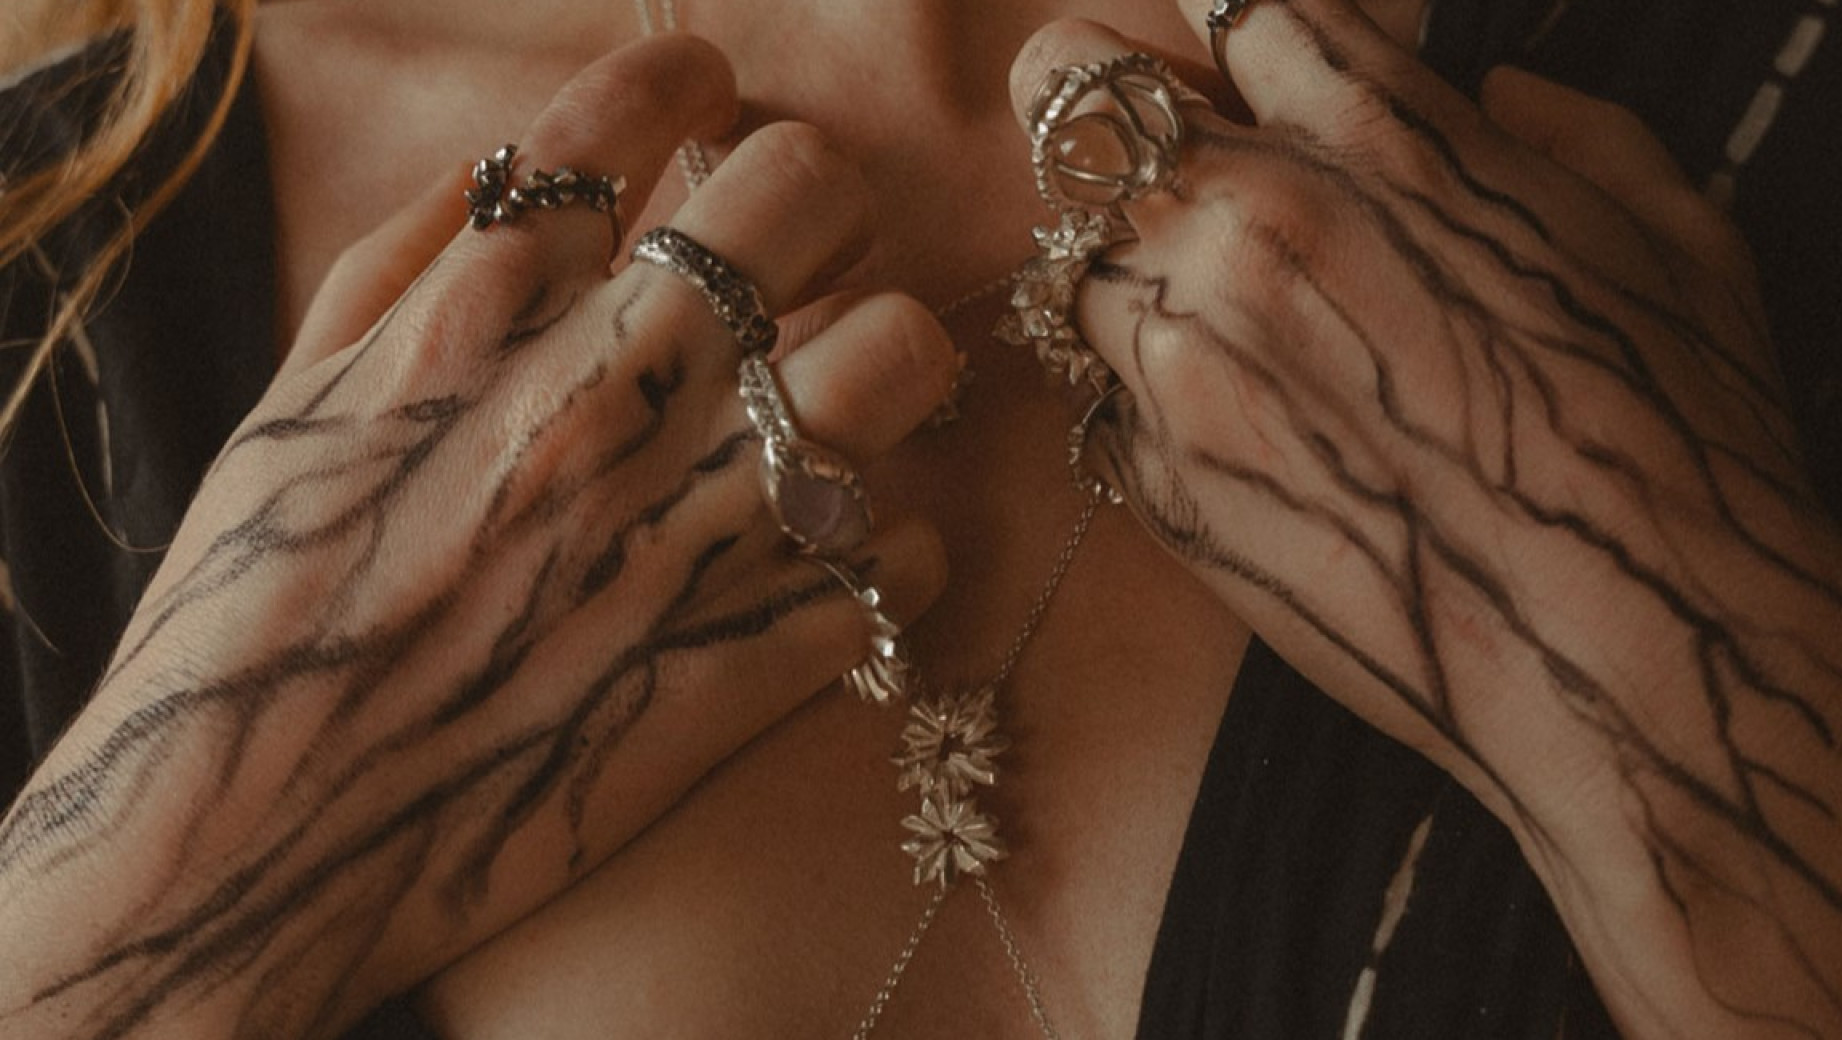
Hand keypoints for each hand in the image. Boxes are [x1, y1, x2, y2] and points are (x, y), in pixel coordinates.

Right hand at [0, 37, 952, 1038]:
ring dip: (887, 359)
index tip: (703, 100)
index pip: (635, 104)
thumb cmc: (260, 606)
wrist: (253, 835)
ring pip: (901, 353)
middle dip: (817, 194)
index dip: (690, 76)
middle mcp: (605, 391)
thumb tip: (535, 167)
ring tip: (840, 393)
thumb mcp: (297, 396)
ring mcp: (693, 524)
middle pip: (806, 188)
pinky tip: (825, 556)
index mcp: (481, 310)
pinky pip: (904, 552)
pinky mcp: (752, 656)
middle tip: (793, 246)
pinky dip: (882, 545)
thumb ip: (416, 258)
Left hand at [1010, 5, 1841, 1036]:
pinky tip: (1245, 433)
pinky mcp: (1154, 480)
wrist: (1625, 655)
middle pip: (1071, 87)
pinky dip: (1150, 397)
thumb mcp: (1667, 235)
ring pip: (1067, 256)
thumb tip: (1494, 95)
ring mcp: (1180, 359)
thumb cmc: (1673, 444)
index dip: (1228, 33)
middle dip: (1107, 107)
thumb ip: (1566, 130)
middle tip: (1160, 152)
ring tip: (1221, 324)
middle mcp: (1247, 227)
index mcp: (1378, 136)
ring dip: (1123, 267)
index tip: (1238, 70)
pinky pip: (1103, 397)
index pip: (1230, 6)